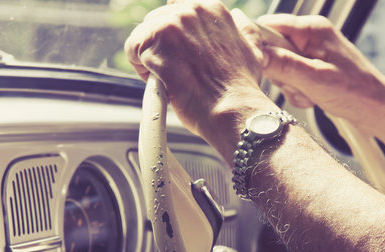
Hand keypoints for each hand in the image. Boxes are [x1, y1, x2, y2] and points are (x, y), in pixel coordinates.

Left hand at [124, 0, 276, 159]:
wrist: (232, 110)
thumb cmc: (240, 90)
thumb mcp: (252, 52)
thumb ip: (243, 31)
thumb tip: (239, 18)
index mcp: (212, 10)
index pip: (177, 14)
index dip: (176, 41)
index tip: (183, 60)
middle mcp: (192, 10)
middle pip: (156, 24)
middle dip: (161, 50)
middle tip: (176, 74)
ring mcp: (173, 23)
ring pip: (143, 38)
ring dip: (150, 61)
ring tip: (170, 81)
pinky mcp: (155, 40)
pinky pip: (132, 51)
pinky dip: (142, 70)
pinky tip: (162, 83)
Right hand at [257, 14, 384, 137]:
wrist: (378, 110)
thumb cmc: (355, 92)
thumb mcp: (314, 80)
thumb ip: (283, 65)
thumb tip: (256, 54)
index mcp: (312, 30)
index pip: (269, 26)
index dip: (259, 45)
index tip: (261, 66)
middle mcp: (311, 37)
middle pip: (272, 49)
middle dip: (279, 72)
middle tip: (297, 86)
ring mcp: (312, 53)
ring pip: (280, 67)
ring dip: (289, 86)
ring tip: (309, 94)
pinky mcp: (313, 68)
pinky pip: (291, 78)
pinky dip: (297, 91)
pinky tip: (312, 98)